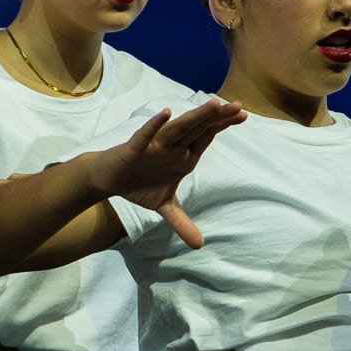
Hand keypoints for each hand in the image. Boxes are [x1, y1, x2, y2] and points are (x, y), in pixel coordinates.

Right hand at [86, 101, 245, 248]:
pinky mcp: (135, 148)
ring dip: (195, 117)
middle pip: (198, 129)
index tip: (243, 116)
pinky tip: (166, 113)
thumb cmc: (138, 184)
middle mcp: (171, 147)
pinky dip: (155, 125)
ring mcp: (154, 145)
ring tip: (213, 105)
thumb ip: (182, 222)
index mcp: (182, 156)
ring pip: (178, 129)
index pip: (206, 137)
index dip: (223, 126)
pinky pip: (146, 135)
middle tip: (238, 106)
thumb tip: (199, 245)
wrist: (108, 178)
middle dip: (217, 118)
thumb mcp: (164, 206)